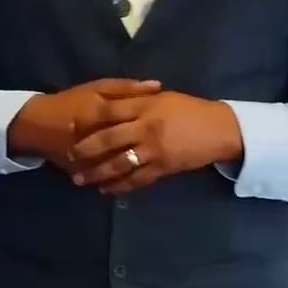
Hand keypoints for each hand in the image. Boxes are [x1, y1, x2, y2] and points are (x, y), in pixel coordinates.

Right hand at [6, 78, 162, 170]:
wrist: (38, 124)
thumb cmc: (71, 102)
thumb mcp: (97, 88)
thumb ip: (126, 88)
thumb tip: (158, 86)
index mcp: (100, 111)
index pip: (136, 118)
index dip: (157, 122)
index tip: (175, 125)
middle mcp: (96, 135)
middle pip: (131, 147)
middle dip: (152, 151)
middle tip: (171, 152)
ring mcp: (88, 156)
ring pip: (119, 167)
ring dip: (141, 167)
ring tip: (156, 166)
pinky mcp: (81, 171)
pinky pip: (106, 179)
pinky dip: (120, 182)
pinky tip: (137, 180)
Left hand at [67, 92, 242, 194]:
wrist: (219, 130)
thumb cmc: (190, 109)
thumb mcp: (164, 98)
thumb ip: (139, 99)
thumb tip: (113, 99)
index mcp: (146, 106)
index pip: (110, 111)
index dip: (89, 119)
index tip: (71, 124)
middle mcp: (147, 128)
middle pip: (109, 139)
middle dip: (86, 148)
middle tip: (68, 155)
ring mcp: (154, 150)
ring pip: (120, 163)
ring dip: (98, 172)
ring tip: (80, 179)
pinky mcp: (163, 167)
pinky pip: (137, 179)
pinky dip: (120, 185)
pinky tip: (106, 189)